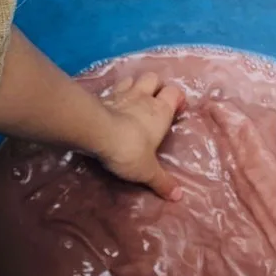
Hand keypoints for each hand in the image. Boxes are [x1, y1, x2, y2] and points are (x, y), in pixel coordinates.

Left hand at [94, 73, 184, 198]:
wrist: (96, 132)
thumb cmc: (129, 149)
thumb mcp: (147, 171)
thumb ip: (162, 182)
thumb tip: (178, 196)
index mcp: (160, 111)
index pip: (175, 92)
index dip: (177, 98)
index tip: (176, 109)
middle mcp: (143, 97)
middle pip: (154, 79)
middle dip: (155, 86)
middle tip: (153, 101)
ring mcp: (121, 94)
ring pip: (132, 79)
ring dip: (133, 86)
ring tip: (132, 99)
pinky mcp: (101, 97)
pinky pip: (110, 89)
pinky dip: (112, 94)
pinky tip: (110, 104)